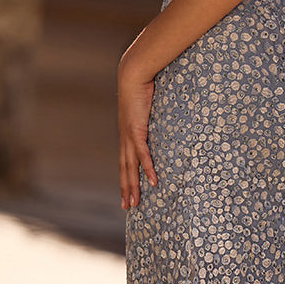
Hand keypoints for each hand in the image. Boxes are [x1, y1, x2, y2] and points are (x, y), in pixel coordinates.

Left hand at [118, 52, 158, 209]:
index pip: (125, 162)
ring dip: (132, 186)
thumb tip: (159, 120)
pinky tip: (152, 181)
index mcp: (126, 135)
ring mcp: (129, 136)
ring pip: (130, 167)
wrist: (132, 75)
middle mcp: (125, 139)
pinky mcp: (136, 130)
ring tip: (134, 203)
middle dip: (126, 190)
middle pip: (125, 170)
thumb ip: (151, 118)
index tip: (127, 193)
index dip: (125, 179)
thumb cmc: (141, 88)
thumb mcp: (146, 107)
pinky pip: (143, 154)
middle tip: (128, 208)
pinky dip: (147, 168)